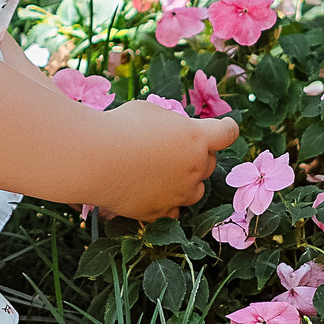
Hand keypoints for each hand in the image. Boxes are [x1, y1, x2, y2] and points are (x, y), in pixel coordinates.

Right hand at [92, 102, 238, 221]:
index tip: (226, 128)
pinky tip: (153, 192)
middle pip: (209, 163)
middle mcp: (194, 167)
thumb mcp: (150, 112)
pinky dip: (168, 202)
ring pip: (196, 191)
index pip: (227, 133)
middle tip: (173, 149)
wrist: (96, 159)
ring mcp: (179, 193)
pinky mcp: (160, 211)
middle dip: (197, 156)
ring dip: (187, 182)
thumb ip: (170, 124)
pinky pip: (173, 210)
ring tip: (163, 173)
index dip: (228, 129)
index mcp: (196, 137)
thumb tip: (171, 133)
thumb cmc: (121, 126)